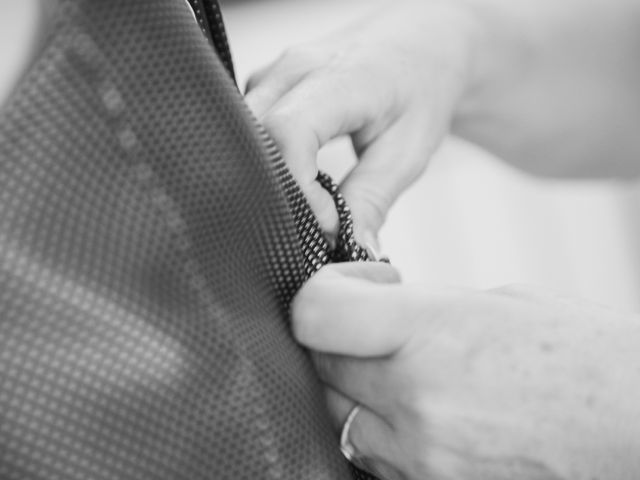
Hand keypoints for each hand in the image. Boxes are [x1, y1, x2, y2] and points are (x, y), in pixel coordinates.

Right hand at [245, 1, 477, 240]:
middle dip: (279, 193)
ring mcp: (274, 73)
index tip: (329, 223)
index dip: (299, 189)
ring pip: (245, 137)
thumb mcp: (409, 152)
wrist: (419, 45)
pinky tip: (296, 180)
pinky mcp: (266, 86)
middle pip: (254, 138)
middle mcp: (295, 67)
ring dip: (270, 180)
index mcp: (342, 77)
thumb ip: (373, 200)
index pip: (289, 132)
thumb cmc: (421, 90)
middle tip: (317, 223)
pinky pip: (248, 131)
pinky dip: (267, 164)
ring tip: (310, 202)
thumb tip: (351, 249)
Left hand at [292, 263, 639, 479]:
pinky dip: (384, 430)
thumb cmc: (581, 355)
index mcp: (433, 331)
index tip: (352, 286)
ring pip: (340, 417)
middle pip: (321, 366)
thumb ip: (417, 310)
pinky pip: (373, 456)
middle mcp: (417, 399)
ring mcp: (422, 456)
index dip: (321, 291)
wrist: (638, 428)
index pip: (316, 313)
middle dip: (340, 340)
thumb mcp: (492, 303)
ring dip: (357, 391)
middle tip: (381, 326)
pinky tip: (424, 411)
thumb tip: (370, 312)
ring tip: (409, 372)